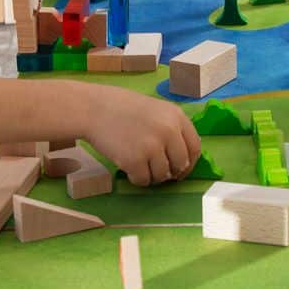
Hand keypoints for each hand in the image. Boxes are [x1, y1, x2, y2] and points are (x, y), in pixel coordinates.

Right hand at [83, 87, 200, 187]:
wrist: (93, 108)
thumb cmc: (123, 108)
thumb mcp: (156, 110)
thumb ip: (171, 129)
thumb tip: (182, 160)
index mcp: (176, 116)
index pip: (195, 147)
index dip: (189, 162)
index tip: (181, 169)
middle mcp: (168, 131)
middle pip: (181, 164)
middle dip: (171, 172)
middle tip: (158, 172)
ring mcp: (152, 146)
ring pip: (162, 175)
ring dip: (152, 176)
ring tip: (139, 164)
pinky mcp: (134, 160)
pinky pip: (143, 180)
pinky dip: (136, 178)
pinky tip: (128, 167)